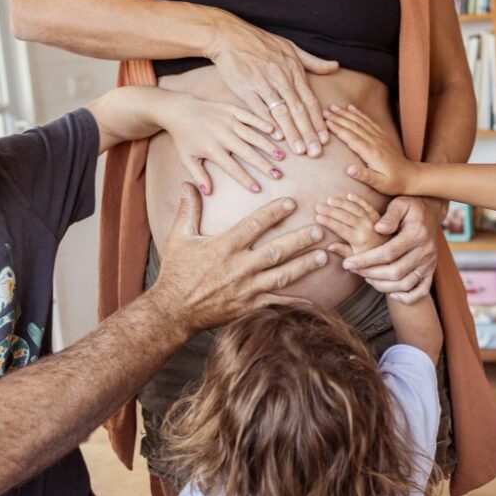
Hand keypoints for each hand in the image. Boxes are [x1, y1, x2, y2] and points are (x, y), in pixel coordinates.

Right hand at [154, 183, 326, 333]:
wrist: (173, 311)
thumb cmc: (176, 272)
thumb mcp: (178, 238)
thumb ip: (188, 210)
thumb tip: (188, 184)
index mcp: (224, 247)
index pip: (254, 225)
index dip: (274, 212)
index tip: (291, 203)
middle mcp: (238, 267)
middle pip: (275, 251)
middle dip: (300, 240)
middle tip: (320, 230)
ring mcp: (246, 289)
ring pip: (281, 276)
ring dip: (304, 266)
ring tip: (323, 256)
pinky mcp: (249, 306)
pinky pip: (276, 303)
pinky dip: (295, 302)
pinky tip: (313, 298)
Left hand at [165, 92, 284, 194]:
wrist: (179, 111)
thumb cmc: (184, 138)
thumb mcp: (186, 158)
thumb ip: (198, 175)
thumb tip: (208, 193)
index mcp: (211, 148)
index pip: (232, 167)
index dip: (245, 179)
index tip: (258, 189)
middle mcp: (222, 134)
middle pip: (246, 152)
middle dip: (263, 164)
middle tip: (278, 175)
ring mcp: (228, 120)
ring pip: (252, 135)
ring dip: (268, 146)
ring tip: (281, 156)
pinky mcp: (231, 109)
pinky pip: (250, 116)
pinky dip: (262, 123)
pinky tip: (275, 132)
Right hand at [208, 12, 338, 157]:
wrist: (230, 36)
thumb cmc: (262, 42)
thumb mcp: (291, 47)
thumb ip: (313, 62)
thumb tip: (335, 66)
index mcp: (294, 70)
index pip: (309, 100)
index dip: (318, 121)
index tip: (325, 139)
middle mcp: (281, 78)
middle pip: (298, 110)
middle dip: (308, 132)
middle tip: (315, 152)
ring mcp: (263, 83)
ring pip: (281, 112)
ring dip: (291, 133)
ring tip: (299, 150)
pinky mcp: (245, 88)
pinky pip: (259, 109)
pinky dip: (268, 123)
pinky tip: (276, 136)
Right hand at [314, 193, 389, 256]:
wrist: (393, 255)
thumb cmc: (372, 260)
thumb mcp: (357, 261)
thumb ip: (344, 252)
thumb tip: (330, 246)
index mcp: (359, 240)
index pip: (340, 228)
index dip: (328, 222)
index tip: (316, 217)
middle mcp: (366, 228)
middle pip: (346, 216)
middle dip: (331, 210)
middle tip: (318, 206)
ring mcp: (373, 221)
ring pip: (355, 209)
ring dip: (342, 203)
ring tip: (330, 199)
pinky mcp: (379, 217)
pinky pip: (367, 206)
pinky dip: (358, 200)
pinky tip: (349, 195)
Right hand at [323, 104, 416, 194]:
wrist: (411, 176)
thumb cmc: (393, 182)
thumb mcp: (380, 184)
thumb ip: (365, 176)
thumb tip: (349, 170)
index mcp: (372, 153)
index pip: (352, 138)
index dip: (338, 129)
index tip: (326, 122)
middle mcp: (375, 141)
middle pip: (353, 126)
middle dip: (338, 118)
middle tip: (324, 111)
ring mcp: (379, 136)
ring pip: (360, 121)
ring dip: (345, 113)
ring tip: (333, 107)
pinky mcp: (382, 135)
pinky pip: (368, 121)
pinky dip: (358, 113)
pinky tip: (351, 108)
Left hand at [341, 196, 443, 303]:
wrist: (431, 212)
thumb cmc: (411, 207)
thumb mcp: (400, 204)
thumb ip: (390, 216)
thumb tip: (378, 228)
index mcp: (417, 234)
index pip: (388, 252)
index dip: (366, 260)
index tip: (348, 263)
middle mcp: (425, 251)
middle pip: (395, 271)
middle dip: (370, 273)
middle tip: (353, 270)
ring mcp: (429, 263)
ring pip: (405, 284)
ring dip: (383, 285)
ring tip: (366, 278)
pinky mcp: (430, 270)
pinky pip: (421, 291)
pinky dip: (406, 297)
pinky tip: (391, 294)